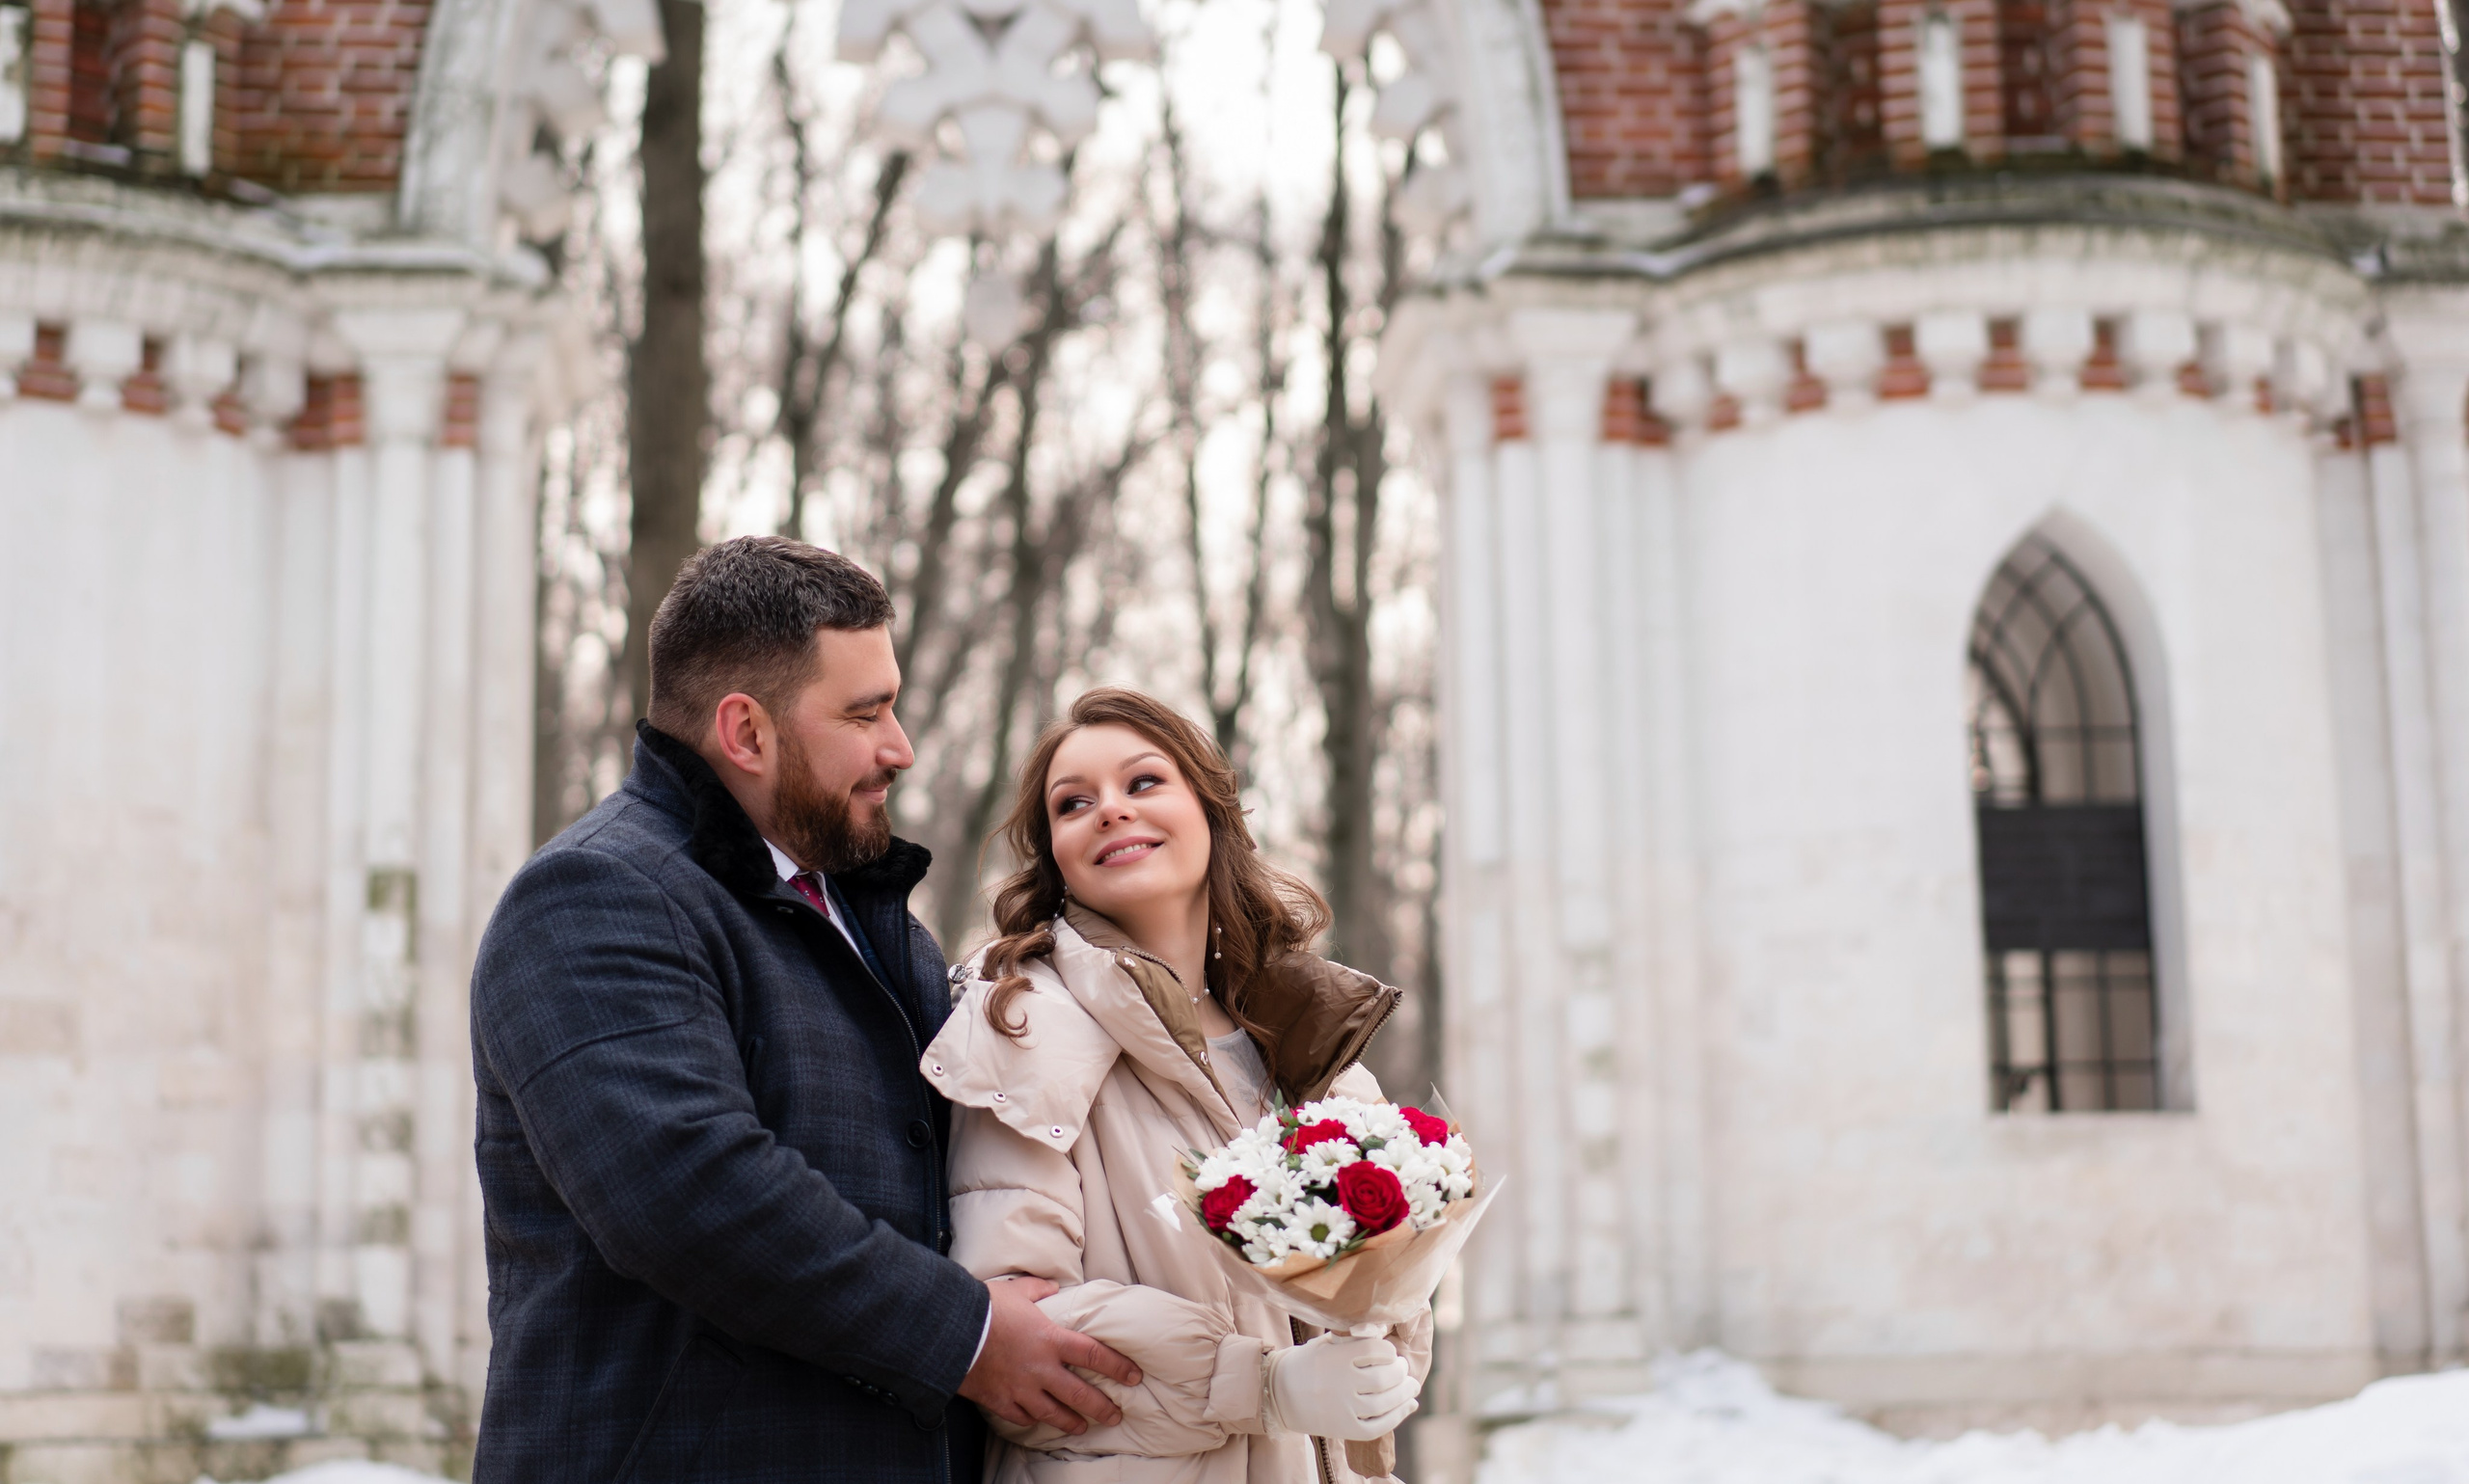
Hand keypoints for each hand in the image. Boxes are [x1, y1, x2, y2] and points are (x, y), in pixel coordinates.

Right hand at [958, 1276, 1144, 1434]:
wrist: (949, 1331)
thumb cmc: (985, 1307)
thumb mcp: (1016, 1290)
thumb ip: (1038, 1290)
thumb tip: (1052, 1287)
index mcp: (1050, 1339)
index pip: (1094, 1355)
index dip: (1118, 1367)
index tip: (1133, 1376)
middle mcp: (1041, 1369)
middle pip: (1081, 1394)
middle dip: (1102, 1408)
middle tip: (1116, 1415)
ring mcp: (1021, 1389)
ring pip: (1054, 1414)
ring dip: (1072, 1422)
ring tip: (1083, 1427)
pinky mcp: (1000, 1401)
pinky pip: (1023, 1417)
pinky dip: (1033, 1419)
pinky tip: (1038, 1420)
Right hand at [1266, 1333, 1419, 1440]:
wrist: (1280, 1394)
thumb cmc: (1308, 1364)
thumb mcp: (1327, 1344)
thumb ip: (1355, 1341)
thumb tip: (1394, 1351)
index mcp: (1336, 1356)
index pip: (1377, 1350)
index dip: (1389, 1351)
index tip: (1390, 1353)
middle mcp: (1340, 1382)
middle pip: (1385, 1377)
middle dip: (1401, 1372)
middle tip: (1403, 1369)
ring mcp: (1343, 1408)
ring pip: (1385, 1402)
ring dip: (1404, 1394)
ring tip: (1411, 1387)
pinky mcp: (1344, 1428)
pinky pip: (1379, 1426)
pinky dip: (1397, 1416)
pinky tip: (1406, 1406)